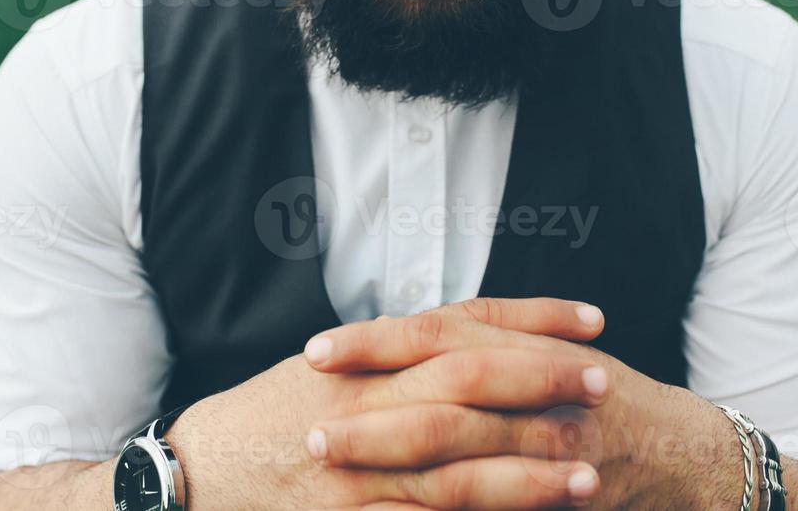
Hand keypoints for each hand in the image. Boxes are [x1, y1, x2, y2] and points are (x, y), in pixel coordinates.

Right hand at [165, 297, 609, 510]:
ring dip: (526, 475)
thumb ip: (398, 354)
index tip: (591, 323)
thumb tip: (470, 335)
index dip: (529, 321)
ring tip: (588, 477)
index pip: (460, 326)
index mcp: (365, 361)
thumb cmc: (267, 417)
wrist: (192, 477)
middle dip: (540, 385)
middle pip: (466, 387)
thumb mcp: (331, 367)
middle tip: (605, 386)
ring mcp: (355, 474)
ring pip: (454, 470)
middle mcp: (363, 408)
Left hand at [304, 309, 746, 510]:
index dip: (377, 341)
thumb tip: (394, 337)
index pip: (440, 334)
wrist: (684, 454)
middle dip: (374, 412)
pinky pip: (504, 507)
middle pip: (445, 394)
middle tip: (309, 425)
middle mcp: (541, 393)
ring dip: (398, 468)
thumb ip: (478, 343)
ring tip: (338, 468)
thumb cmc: (597, 396)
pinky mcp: (565, 500)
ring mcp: (556, 454)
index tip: (316, 351)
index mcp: (526, 347)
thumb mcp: (540, 352)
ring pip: (468, 460)